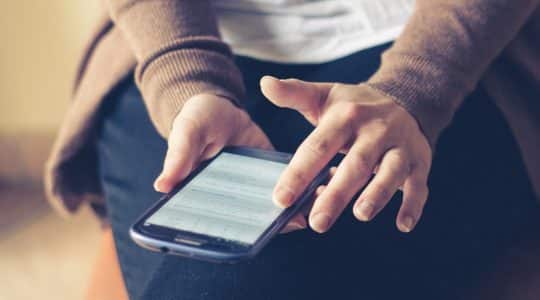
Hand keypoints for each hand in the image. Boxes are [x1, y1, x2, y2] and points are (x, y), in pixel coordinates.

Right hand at [153, 93, 306, 232]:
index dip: (235, 232)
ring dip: (295, 209)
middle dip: (275, 223)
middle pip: (252, 220)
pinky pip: (291, 187)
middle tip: (296, 220)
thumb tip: (162, 185)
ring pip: (275, 207)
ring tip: (316, 205)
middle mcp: (232, 199)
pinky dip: (306, 189)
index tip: (254, 236)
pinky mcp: (273, 174)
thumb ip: (178, 156)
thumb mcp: (186, 132)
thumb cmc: (196, 120)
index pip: (219, 222)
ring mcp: (255, 188)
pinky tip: (323, 186)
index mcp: (206, 195)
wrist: (221, 106)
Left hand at [261, 76, 431, 232]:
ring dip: (377, 194)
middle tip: (317, 222)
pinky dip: (413, 205)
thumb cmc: (355, 105)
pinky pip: (418, 185)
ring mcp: (399, 147)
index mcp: (346, 116)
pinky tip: (403, 225)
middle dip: (336, 194)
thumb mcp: (324, 96)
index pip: (318, 146)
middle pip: (355, 164)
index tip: (281, 198)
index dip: (299, 173)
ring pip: (390, 172)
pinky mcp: (419, 162)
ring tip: (360, 214)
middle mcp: (374, 131)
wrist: (405, 97)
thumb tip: (265, 83)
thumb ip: (294, 93)